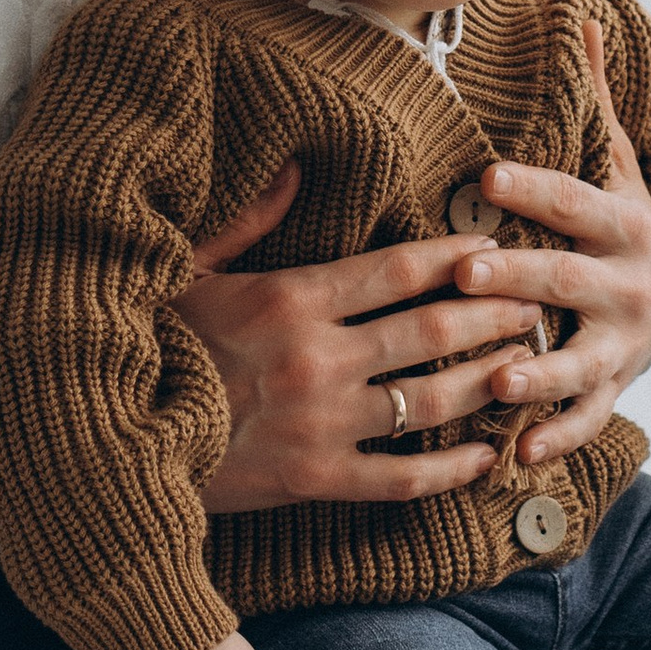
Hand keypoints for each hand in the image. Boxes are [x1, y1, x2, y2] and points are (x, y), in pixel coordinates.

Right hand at [177, 165, 551, 514]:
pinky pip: (398, 477)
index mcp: (291, 299)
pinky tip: (485, 457)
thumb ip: (248, 220)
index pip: (393, 269)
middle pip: (429, 331)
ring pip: (428, 400)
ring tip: (530, 366)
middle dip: (491, 314)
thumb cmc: (152, 343)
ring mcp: (321, 423)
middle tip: (538, 301)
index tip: (494, 245)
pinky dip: (448, 469)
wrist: (112, 434)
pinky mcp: (315, 480)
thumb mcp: (189, 269)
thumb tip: (294, 169)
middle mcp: (318, 358)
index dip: (452, 256)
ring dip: (486, 381)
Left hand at [433, 20, 650, 469]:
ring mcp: (622, 344)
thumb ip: (595, 100)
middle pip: (568, 280)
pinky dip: (555, 438)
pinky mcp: (615, 390)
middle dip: (518, 278)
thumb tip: (582, 19)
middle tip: (465, 274)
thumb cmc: (620, 220)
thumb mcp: (617, 160)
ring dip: (538, 372)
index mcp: (621, 222)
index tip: (486, 173)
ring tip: (495, 380)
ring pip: (580, 361)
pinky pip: (587, 419)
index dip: (534, 187)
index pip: (573, 200)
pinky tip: (516, 452)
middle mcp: (626, 284)